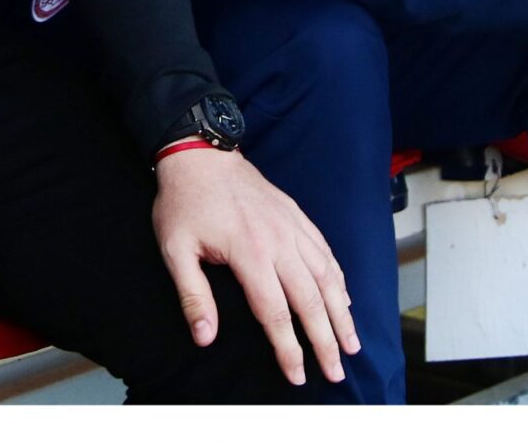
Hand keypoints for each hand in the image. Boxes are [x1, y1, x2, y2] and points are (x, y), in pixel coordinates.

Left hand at [151, 147, 357, 387]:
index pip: (276, 313)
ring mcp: (293, 227)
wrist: (201, 153)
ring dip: (342, 313)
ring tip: (351, 343)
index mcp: (250, 253)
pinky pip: (325, 251)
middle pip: (311, 300)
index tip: (297, 375)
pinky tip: (344, 298)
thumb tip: (204, 337)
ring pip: (326, 276)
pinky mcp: (297, 216)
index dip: (289, 349)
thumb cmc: (184, 203)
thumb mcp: (176, 249)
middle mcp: (280, 242)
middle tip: (336, 372)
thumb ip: (193, 295)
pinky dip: (339, 278)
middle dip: (326, 340)